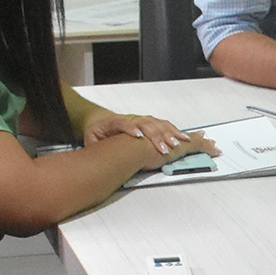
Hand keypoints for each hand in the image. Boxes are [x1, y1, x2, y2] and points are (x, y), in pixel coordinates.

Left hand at [83, 110, 208, 160]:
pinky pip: (163, 125)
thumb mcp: (91, 140)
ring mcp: (140, 120)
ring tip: (179, 143)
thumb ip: (96, 147)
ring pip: (157, 124)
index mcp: (114, 123)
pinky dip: (174, 131)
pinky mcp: (148, 123)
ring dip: (169, 133)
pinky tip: (184, 137)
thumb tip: (99, 154)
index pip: (123, 123)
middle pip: (146, 124)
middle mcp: (131, 119)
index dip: (131, 129)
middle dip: (156, 136)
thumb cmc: (95, 132)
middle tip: (164, 148)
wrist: (98, 119)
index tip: (138, 136)